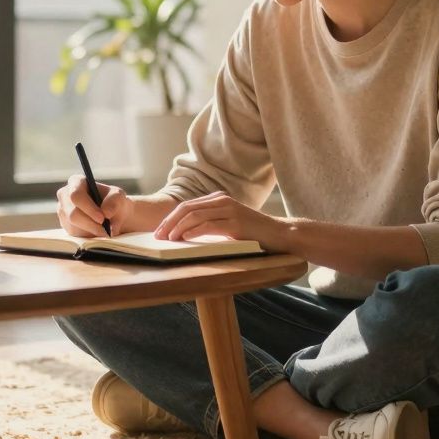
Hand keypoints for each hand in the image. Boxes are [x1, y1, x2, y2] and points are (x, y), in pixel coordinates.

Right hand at [56, 174, 134, 237]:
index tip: (102, 218)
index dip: (88, 207)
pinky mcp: (65, 224)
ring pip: (74, 226)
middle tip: (105, 230)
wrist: (112, 215)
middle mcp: (65, 195)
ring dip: (91, 231)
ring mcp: (63, 211)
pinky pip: (74, 234)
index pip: (76, 195)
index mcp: (76, 182)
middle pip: (73, 213)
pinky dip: (88, 235)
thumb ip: (114, 202)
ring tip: (105, 231)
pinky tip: (97, 231)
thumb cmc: (113, 202)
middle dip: (90, 224)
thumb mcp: (119, 197)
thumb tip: (105, 213)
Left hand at [153, 191, 287, 250]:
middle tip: (158, 236)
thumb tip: (185, 234)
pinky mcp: (235, 223)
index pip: (187, 206)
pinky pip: (208, 225)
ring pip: (194, 215)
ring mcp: (229, 210)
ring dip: (177, 228)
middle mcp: (222, 201)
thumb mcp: (228, 225)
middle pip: (186, 208)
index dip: (170, 218)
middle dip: (169, 222)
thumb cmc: (253, 233)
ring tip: (168, 239)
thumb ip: (211, 223)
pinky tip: (184, 239)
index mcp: (219, 199)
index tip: (160, 231)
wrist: (280, 234)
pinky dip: (193, 231)